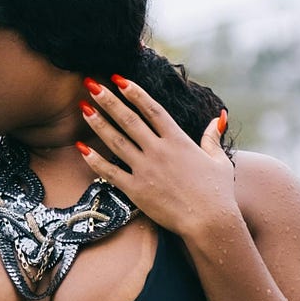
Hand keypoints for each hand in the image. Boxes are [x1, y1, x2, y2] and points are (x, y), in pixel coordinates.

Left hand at [76, 75, 239, 240]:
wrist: (209, 221)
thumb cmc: (217, 192)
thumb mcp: (218, 160)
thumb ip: (212, 137)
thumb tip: (218, 117)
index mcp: (178, 140)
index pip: (152, 109)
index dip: (134, 92)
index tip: (119, 79)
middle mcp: (159, 150)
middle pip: (128, 119)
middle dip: (108, 100)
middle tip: (91, 84)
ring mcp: (145, 170)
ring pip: (116, 141)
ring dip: (98, 123)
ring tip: (83, 108)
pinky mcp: (136, 190)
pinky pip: (110, 172)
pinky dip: (94, 160)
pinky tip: (81, 148)